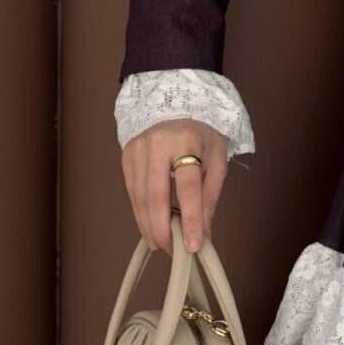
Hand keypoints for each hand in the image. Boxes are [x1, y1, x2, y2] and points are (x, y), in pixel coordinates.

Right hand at [120, 117, 228, 255]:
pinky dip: (139, 213)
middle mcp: (158, 145)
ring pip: (138, 196)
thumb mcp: (217, 156)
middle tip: (172, 251)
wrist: (173, 94)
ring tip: (160, 244)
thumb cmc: (201, 128)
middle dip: (162, 229)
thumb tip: (204, 230)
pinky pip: (131, 190)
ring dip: (148, 225)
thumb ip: (210, 194)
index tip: (193, 245)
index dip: (191, 219)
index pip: (188, 188)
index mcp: (187, 142)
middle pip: (155, 195)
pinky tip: (148, 227)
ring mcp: (138, 150)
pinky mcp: (126, 155)